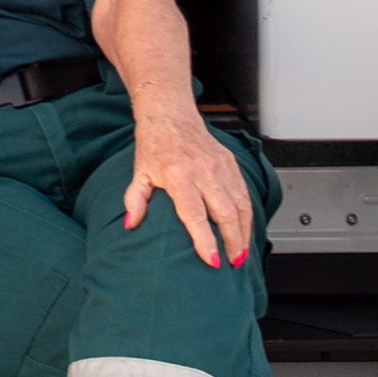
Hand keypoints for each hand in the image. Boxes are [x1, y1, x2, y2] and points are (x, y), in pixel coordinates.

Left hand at [121, 112, 258, 270]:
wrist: (170, 112)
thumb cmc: (154, 143)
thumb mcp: (139, 172)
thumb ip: (135, 200)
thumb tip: (130, 224)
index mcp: (179, 175)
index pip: (196, 215)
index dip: (205, 240)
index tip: (212, 260)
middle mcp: (203, 171)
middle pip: (225, 213)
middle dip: (232, 242)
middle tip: (233, 264)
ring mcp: (220, 166)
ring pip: (240, 204)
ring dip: (244, 231)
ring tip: (242, 254)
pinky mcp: (230, 162)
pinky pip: (244, 192)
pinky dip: (247, 214)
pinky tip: (245, 230)